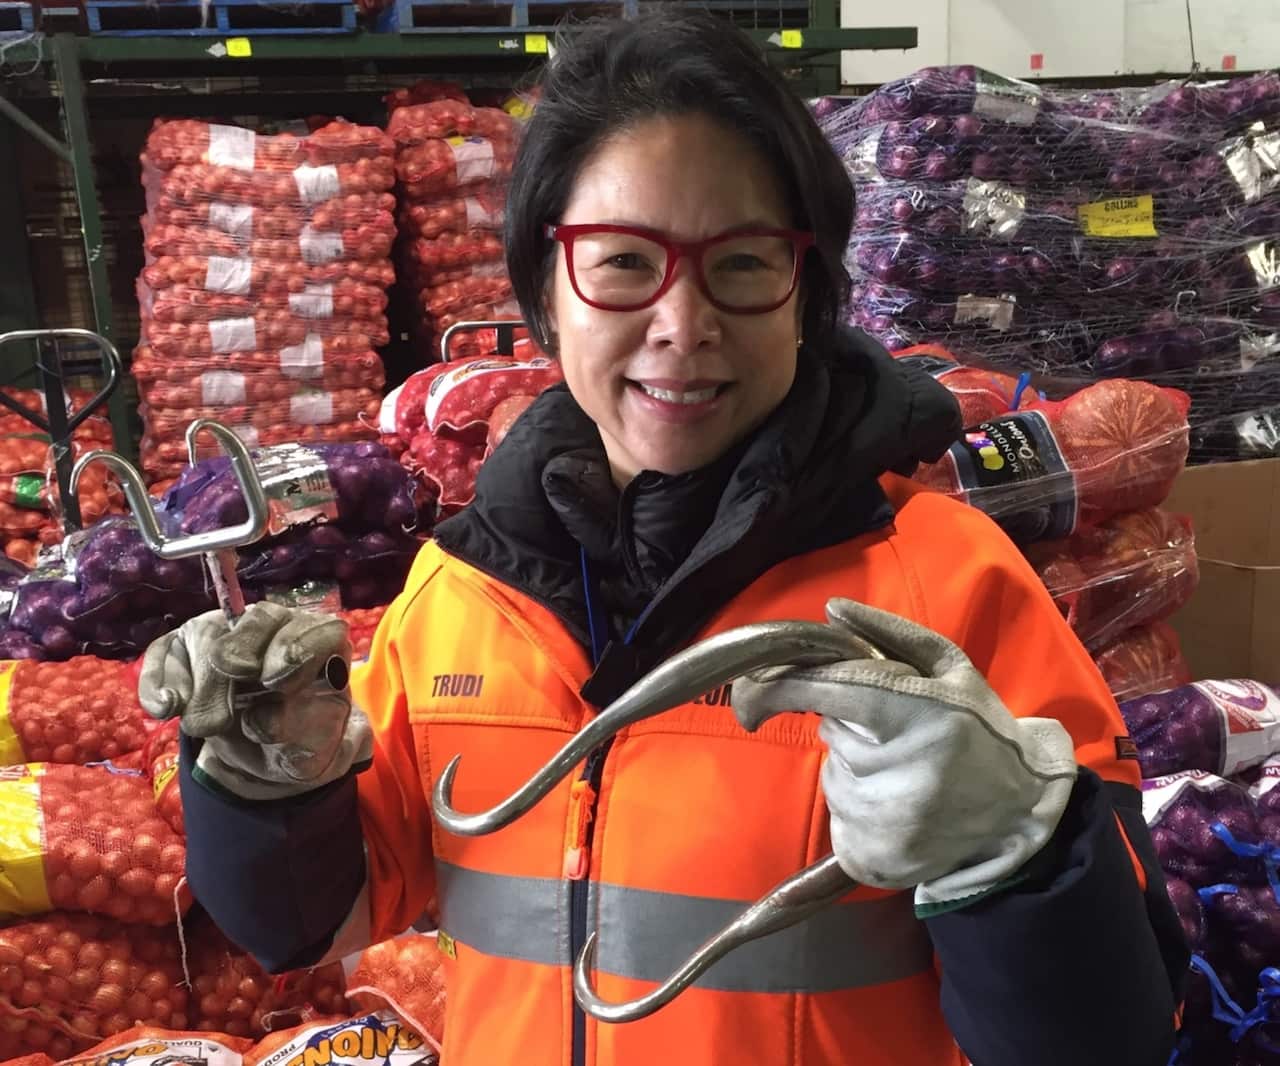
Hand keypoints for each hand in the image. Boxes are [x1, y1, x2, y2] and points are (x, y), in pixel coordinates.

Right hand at [139, 602, 372, 801]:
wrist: (266, 753)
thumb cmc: (299, 742)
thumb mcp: (311, 751)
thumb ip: (301, 736)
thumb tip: (264, 721)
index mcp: (323, 643)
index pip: (316, 631)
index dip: (294, 652)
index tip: (274, 682)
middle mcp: (279, 624)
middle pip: (260, 621)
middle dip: (241, 659)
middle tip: (233, 704)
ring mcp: (229, 628)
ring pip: (211, 633)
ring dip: (203, 682)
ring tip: (204, 726)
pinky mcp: (185, 643)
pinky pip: (166, 649)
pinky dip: (160, 680)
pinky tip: (165, 708)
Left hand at [731, 598, 1077, 913]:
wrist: (1022, 812)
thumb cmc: (979, 726)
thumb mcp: (949, 666)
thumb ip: (888, 633)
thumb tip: (830, 609)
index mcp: (924, 712)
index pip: (831, 690)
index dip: (780, 687)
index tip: (751, 691)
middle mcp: (906, 771)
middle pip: (831, 735)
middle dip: (847, 728)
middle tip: (892, 735)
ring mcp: (890, 822)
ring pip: (832, 778)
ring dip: (853, 770)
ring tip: (903, 773)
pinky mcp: (876, 860)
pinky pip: (837, 820)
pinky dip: (856, 808)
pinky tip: (897, 806)